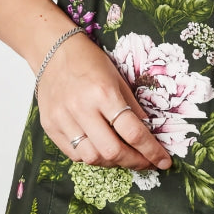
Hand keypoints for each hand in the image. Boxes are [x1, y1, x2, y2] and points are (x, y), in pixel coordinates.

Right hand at [36, 33, 172, 170]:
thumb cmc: (89, 62)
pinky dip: (92, 157)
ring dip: (112, 163)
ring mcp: (63, 119)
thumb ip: (133, 108)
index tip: (163, 161)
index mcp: (103, 93)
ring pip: (92, 158)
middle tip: (145, 162)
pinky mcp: (50, 126)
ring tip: (123, 156)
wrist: (54, 51)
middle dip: (134, 162)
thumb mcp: (119, 79)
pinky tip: (101, 149)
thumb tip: (149, 135)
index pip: (133, 132)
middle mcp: (81, 108)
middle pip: (112, 151)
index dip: (151, 151)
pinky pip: (74, 155)